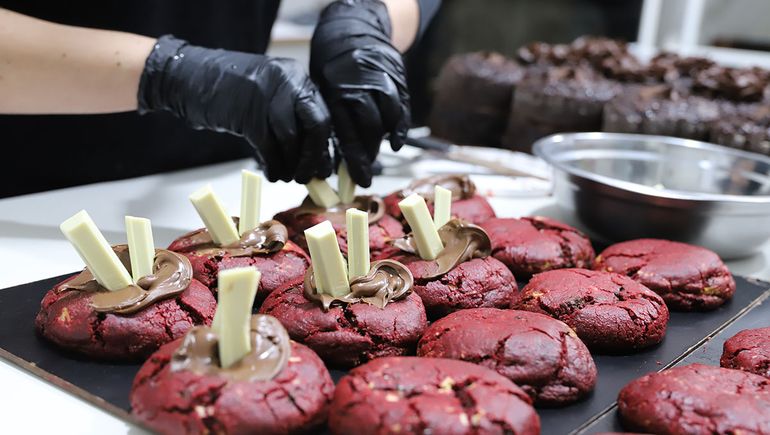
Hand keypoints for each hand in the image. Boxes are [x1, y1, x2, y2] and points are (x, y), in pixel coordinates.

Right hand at [138, 35, 332, 182]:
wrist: (189, 76)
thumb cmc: (231, 90)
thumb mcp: (269, 94)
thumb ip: (292, 116)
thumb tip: (316, 156)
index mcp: (296, 76)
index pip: (322, 115)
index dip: (324, 147)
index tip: (323, 168)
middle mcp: (287, 81)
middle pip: (315, 126)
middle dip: (313, 157)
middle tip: (307, 177)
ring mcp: (267, 95)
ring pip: (291, 139)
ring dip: (290, 165)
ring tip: (286, 176)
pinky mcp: (247, 113)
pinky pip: (268, 146)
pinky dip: (273, 165)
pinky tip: (272, 173)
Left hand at [310, 0, 410, 186]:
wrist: (351, 32)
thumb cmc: (331, 70)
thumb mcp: (322, 93)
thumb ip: (332, 123)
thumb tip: (337, 163)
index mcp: (336, 92)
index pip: (347, 133)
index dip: (355, 160)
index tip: (360, 179)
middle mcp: (360, 85)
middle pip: (370, 129)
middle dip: (369, 155)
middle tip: (367, 171)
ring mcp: (381, 80)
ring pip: (388, 119)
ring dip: (383, 142)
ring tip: (376, 154)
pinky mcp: (398, 78)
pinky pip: (402, 108)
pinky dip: (400, 128)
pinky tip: (395, 142)